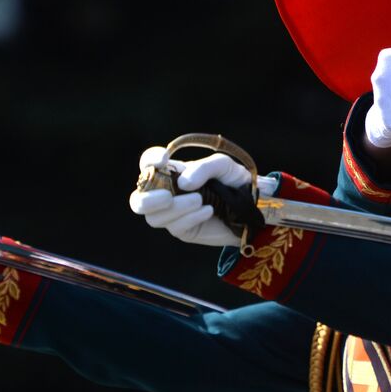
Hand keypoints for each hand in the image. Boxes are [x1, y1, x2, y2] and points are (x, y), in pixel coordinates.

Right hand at [129, 146, 277, 246]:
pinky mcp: (184, 230)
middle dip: (148, 200)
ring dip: (175, 209)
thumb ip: (203, 169)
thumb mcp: (223, 166)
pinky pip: (176, 227)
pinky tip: (208, 211)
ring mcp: (173, 214)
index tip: (164, 160)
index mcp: (172, 172)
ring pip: (154, 218)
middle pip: (138, 201)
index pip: (148, 163)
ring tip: (200, 200)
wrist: (252, 204)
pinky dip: (191, 218)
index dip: (149, 160)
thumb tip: (183, 183)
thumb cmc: (234, 180)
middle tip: (168, 197)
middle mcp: (167, 193)